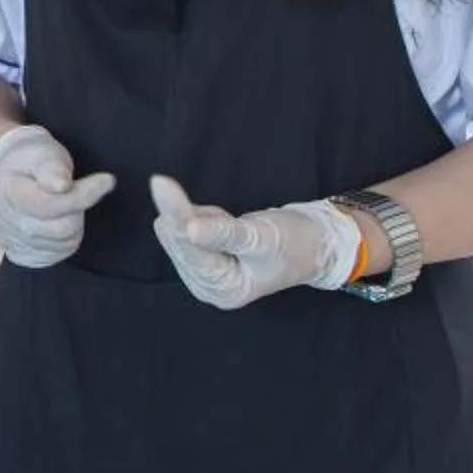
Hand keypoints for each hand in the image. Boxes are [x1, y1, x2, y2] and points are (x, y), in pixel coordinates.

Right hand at [0, 125, 113, 268]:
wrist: (9, 173)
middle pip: (59, 228)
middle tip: (78, 191)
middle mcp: (1, 220)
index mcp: (4, 190)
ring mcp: (8, 240)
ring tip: (66, 206)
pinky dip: (64, 241)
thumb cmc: (30, 160)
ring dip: (73, 226)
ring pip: (61, 245)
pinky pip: (55, 256)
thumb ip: (51, 168)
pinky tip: (58, 222)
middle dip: (77, 210)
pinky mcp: (19, 254)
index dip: (83, 195)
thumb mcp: (40, 152)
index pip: (49, 204)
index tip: (107, 180)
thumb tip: (61, 185)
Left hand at [149, 174, 362, 309]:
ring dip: (204, 216)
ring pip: (177, 228)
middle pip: (177, 238)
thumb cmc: (295, 243)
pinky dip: (204, 216)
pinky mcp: (198, 257)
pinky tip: (225, 225)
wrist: (313, 244)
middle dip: (201, 219)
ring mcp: (200, 274)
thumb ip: (224, 234)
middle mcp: (206, 287)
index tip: (160, 180)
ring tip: (237, 227)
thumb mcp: (262, 238)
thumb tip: (188, 227)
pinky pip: (184, 224)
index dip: (178, 214)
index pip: (190, 248)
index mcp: (223, 291)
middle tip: (235, 222)